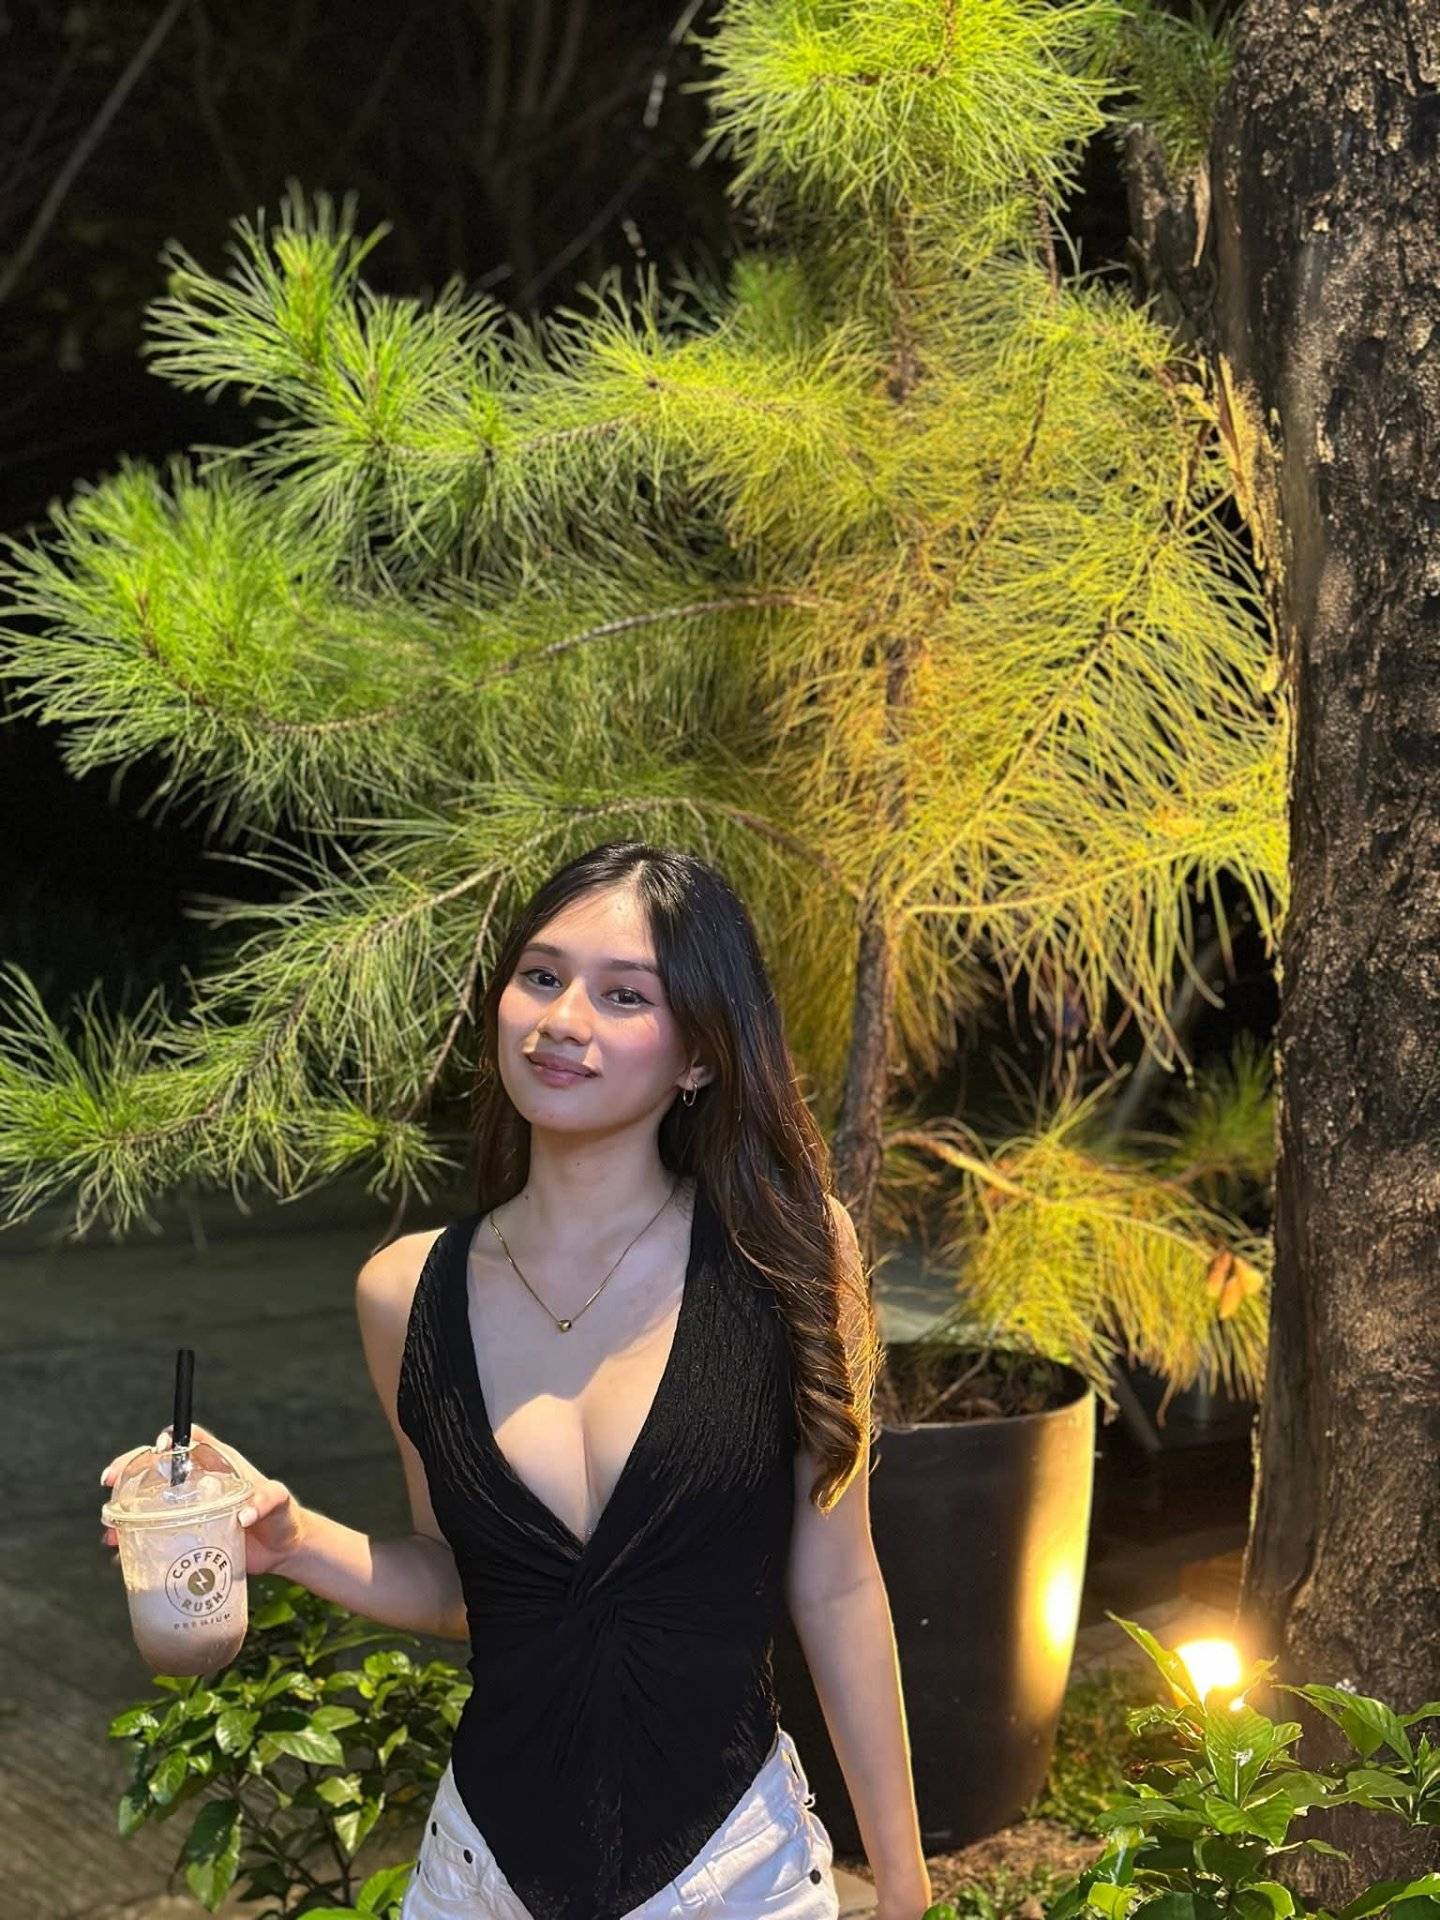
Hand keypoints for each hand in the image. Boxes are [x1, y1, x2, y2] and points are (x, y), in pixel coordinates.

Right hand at [99, 1420, 307, 1578]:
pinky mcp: (185, 1533)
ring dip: (124, 1511)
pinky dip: (133, 1539)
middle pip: (156, 1465)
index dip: (170, 1438)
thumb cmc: (283, 1517)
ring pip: (147, 1499)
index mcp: (218, 1464)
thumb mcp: (279, 1502)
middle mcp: (198, 1481)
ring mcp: (188, 1507)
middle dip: (129, 1468)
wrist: (283, 1548)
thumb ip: (267, 1501)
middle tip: (110, 1482)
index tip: (155, 1450)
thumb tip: (244, 1514)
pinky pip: (152, 1531)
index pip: (189, 1439)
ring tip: (110, 1530)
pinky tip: (120, 1552)